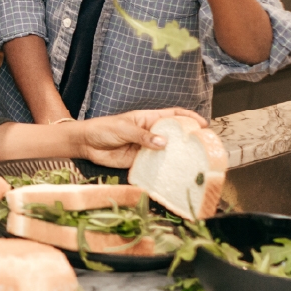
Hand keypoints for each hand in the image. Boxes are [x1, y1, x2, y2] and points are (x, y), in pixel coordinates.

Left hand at [74, 107, 206, 167]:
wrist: (87, 144)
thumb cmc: (105, 128)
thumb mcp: (124, 128)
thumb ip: (142, 136)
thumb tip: (164, 143)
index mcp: (149, 119)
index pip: (173, 115)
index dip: (188, 118)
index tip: (202, 124)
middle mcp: (151, 134)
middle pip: (173, 136)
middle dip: (188, 140)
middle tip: (203, 148)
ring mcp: (146, 149)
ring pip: (166, 153)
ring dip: (178, 158)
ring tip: (193, 164)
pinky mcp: (140, 162)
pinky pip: (155, 166)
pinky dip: (164, 170)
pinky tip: (173, 175)